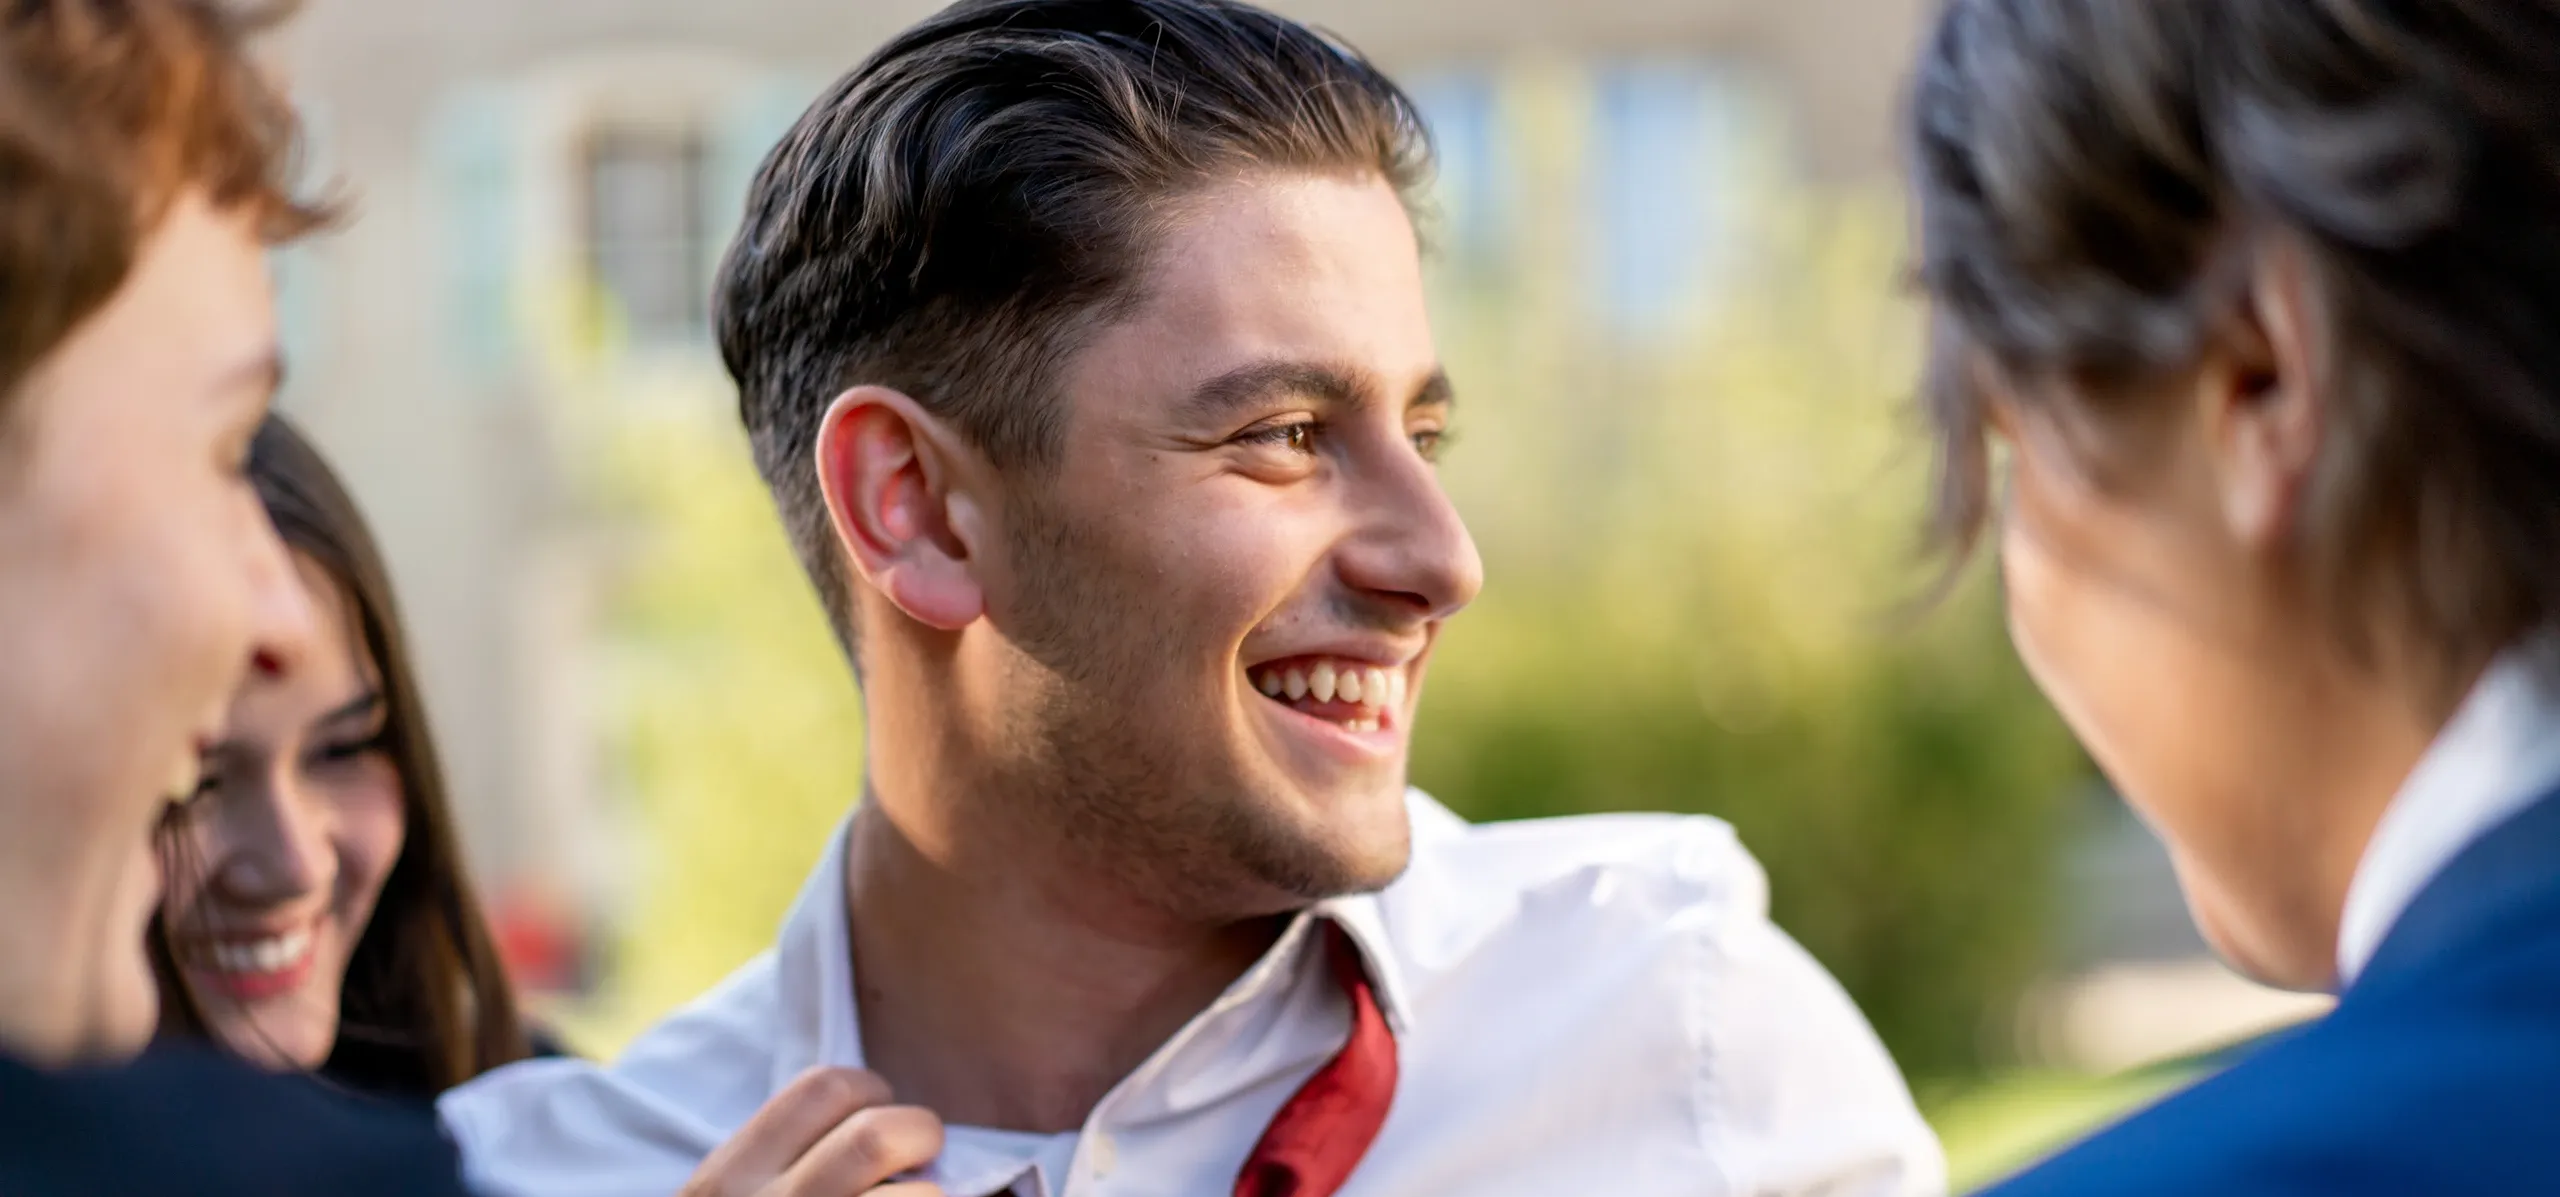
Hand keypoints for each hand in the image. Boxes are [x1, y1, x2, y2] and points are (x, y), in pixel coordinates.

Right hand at [678, 1066, 945, 1196]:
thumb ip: (778, 1159)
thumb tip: (875, 1121)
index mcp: (730, 1175)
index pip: (821, 1087)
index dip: (869, 1089)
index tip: (879, 1115)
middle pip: (874, 1137)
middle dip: (918, 1134)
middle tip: (921, 1157)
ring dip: (932, 1193)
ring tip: (924, 1196)